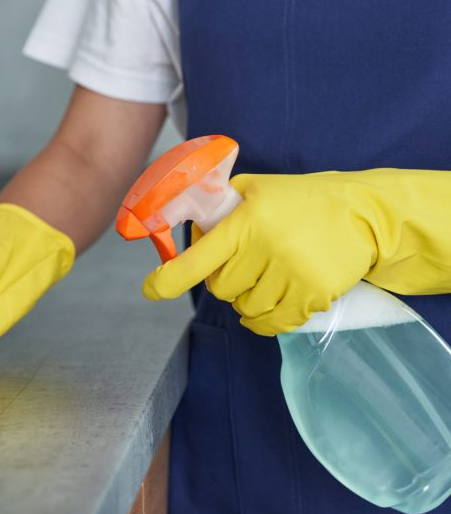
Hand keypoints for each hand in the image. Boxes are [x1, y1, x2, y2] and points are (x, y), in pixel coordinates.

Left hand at [142, 169, 450, 335]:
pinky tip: (273, 300)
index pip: (196, 260)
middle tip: (244, 262)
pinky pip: (273, 324)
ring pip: (246, 309)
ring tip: (266, 275)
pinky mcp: (313, 296)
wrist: (363, 214)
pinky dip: (265, 319)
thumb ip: (219, 208)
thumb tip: (187, 233)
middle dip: (224, 280)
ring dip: (248, 299)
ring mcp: (292, 275)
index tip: (150, 289)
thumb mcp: (255, 189)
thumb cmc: (301, 200)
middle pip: (220, 289)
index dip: (167, 280)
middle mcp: (266, 249)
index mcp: (246, 222)